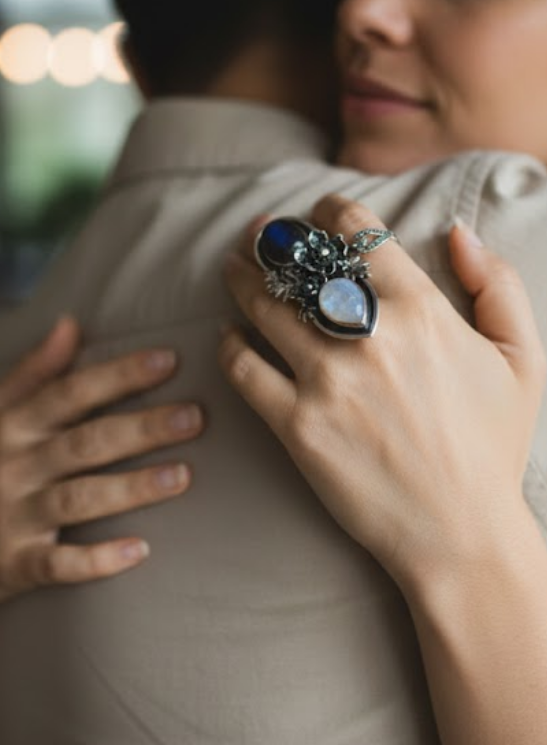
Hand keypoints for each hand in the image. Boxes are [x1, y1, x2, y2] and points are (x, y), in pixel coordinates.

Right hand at [0, 315, 204, 613]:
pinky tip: (141, 550)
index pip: (70, 393)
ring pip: (78, 499)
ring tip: (183, 476)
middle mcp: (10, 467)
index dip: (119, 375)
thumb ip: (34, 372)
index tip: (169, 360)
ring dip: (132, 488)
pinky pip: (60, 563)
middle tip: (195, 417)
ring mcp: (11, 517)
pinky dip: (99, 560)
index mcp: (9, 425)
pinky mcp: (14, 564)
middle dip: (141, 428)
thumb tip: (72, 323)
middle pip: (84, 442)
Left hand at [220, 196, 545, 591]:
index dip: (329, 212)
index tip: (316, 213)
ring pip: (264, 308)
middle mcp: (368, 337)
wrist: (459, 532)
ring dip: (241, 280)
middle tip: (257, 234)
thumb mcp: (524, 359)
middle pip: (300, 265)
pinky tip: (228, 336)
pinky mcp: (296, 427)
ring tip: (230, 270)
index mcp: (422, 311)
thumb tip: (458, 232)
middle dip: (273, 240)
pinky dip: (230, 346)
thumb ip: (497, 284)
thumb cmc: (492, 449)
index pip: (357, 232)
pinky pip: (244, 370)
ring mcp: (327, 382)